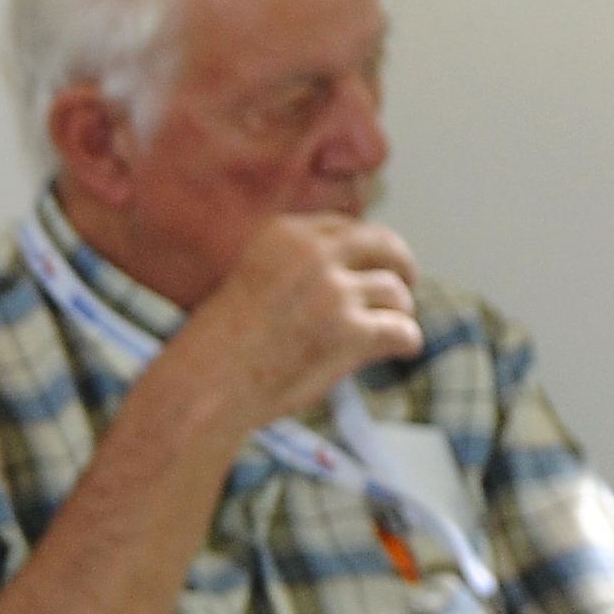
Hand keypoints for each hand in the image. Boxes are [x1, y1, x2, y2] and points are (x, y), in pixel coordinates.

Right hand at [151, 213, 425, 429]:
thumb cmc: (219, 345)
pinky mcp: (352, 332)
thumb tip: (350, 267)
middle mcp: (313, 255)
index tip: (371, 262)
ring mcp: (334, 293)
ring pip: (395, 293)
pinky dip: (406, 341)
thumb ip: (296, 264)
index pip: (345, 227)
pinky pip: (402, 330)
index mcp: (284, 234)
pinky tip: (402, 349)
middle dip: (401, 264)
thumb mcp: (252, 278)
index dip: (365, 248)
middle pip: (384, 245)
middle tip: (406, 283)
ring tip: (387, 329)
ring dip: (397, 312)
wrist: (206, 386)